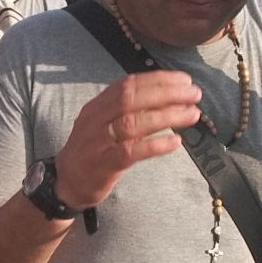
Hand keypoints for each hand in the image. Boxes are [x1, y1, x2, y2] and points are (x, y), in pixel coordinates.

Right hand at [54, 71, 201, 207]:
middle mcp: (95, 120)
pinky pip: (131, 151)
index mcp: (97, 106)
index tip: (184, 80)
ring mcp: (98, 142)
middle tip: (194, 94)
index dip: (158, 79)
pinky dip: (155, 145)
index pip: (128, 84)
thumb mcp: (103, 124)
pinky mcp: (104, 164)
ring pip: (133, 123)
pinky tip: (175, 142)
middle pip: (131, 99)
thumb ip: (127, 111)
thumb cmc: (92, 151)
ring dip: (166, 116)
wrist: (67, 183)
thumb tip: (166, 97)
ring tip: (192, 114)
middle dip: (166, 93)